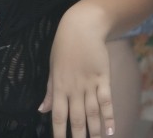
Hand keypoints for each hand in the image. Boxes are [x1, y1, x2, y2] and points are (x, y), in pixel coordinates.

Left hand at [40, 8, 113, 137]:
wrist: (82, 27)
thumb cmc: (64, 46)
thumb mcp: (52, 67)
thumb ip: (49, 91)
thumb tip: (42, 110)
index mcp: (58, 86)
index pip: (58, 116)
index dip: (59, 133)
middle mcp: (74, 88)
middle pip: (77, 119)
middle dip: (78, 137)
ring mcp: (89, 84)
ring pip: (92, 113)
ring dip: (94, 132)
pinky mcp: (103, 78)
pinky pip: (106, 101)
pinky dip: (109, 116)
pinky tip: (110, 131)